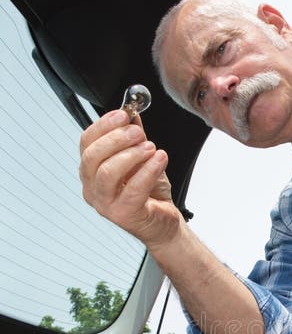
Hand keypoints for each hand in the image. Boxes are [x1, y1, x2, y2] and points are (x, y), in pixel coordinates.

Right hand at [79, 109, 179, 248]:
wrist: (163, 222)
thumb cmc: (149, 192)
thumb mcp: (141, 157)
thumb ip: (134, 136)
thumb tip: (132, 111)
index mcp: (91, 171)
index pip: (86, 143)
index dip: (103, 125)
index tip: (123, 113)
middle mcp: (92, 189)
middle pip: (91, 157)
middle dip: (116, 139)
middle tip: (137, 131)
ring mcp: (105, 204)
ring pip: (107, 173)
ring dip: (131, 155)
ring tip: (151, 148)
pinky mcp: (124, 215)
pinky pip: (133, 189)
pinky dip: (148, 170)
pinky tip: (160, 159)